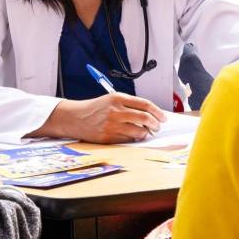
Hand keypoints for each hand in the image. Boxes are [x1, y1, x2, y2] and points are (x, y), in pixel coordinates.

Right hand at [33, 94, 165, 143]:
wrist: (75, 118)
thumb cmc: (95, 109)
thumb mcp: (111, 100)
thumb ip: (129, 105)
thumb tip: (150, 115)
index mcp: (117, 98)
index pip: (145, 104)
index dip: (158, 111)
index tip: (163, 117)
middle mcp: (115, 111)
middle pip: (145, 118)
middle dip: (155, 124)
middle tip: (157, 126)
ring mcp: (112, 125)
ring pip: (139, 131)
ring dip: (146, 133)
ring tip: (145, 132)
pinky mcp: (108, 137)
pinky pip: (128, 140)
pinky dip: (134, 139)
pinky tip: (133, 137)